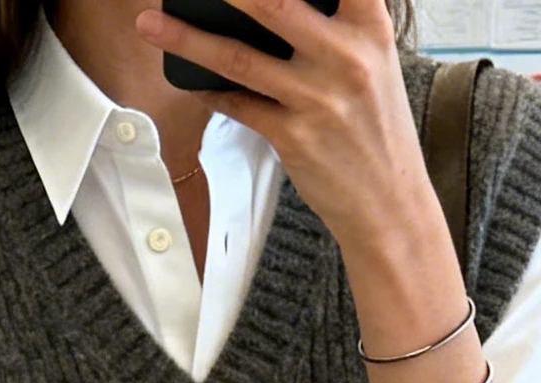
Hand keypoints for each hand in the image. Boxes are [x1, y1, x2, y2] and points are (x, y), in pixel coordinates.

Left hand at [135, 0, 438, 255]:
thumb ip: (338, 27)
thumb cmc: (378, 131)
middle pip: (272, 3)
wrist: (390, 205)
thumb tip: (274, 8)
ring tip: (151, 23)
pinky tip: (189, 77)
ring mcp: (317, 98)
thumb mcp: (375, 63)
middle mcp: (345, 57)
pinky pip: (237, 104)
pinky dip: (209, 89)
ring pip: (238, 56)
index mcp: (369, 28)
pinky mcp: (293, 137)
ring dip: (187, 39)